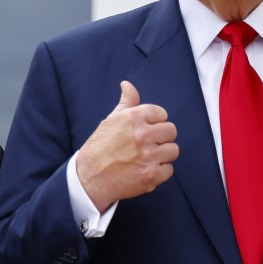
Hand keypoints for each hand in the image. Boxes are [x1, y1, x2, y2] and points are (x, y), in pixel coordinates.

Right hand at [76, 81, 178, 212]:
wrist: (89, 178)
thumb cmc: (100, 147)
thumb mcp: (111, 120)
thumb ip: (126, 102)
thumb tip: (127, 84)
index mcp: (133, 118)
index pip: (161, 114)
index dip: (154, 122)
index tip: (145, 130)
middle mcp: (142, 136)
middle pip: (171, 131)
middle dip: (162, 137)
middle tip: (148, 144)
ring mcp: (148, 157)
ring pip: (173, 150)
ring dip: (163, 154)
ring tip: (147, 157)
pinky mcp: (151, 176)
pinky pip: (169, 169)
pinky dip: (160, 171)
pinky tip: (145, 169)